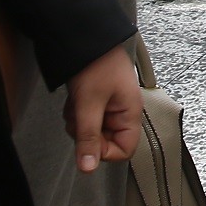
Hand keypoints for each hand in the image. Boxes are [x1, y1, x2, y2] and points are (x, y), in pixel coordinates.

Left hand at [62, 45, 143, 171]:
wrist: (84, 37)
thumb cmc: (96, 64)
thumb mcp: (89, 104)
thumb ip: (88, 137)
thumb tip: (88, 168)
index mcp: (130, 112)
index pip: (124, 150)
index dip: (104, 151)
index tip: (88, 142)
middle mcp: (122, 111)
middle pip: (105, 141)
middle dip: (87, 133)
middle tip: (79, 116)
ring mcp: (109, 105)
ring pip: (92, 131)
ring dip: (79, 122)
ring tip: (77, 103)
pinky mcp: (97, 100)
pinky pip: (85, 119)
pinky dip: (76, 112)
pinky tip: (75, 98)